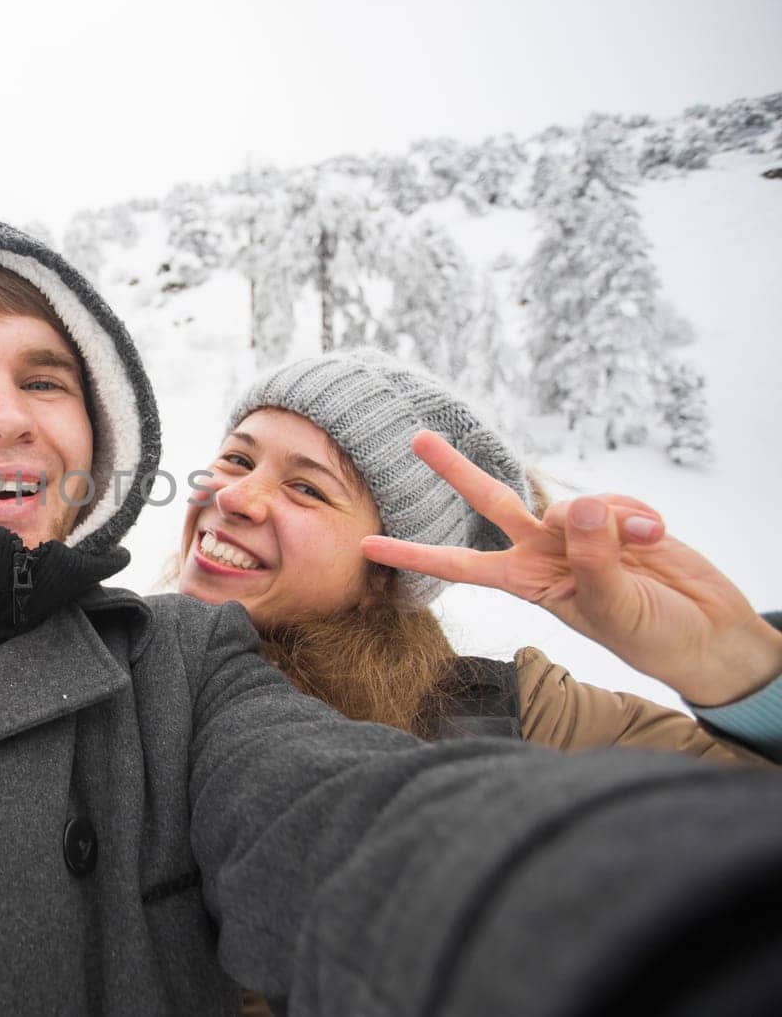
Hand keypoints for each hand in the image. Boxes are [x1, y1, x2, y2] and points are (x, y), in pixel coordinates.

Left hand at [360, 431, 781, 705]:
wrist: (705, 632)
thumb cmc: (651, 634)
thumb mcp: (611, 606)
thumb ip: (592, 557)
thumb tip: (572, 505)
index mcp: (527, 583)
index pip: (460, 565)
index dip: (415, 554)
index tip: (365, 546)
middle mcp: (544, 552)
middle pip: (491, 501)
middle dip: (455, 470)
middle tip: (416, 439)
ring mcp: (579, 532)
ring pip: (573, 502)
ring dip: (611, 517)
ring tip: (648, 544)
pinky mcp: (617, 518)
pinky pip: (615, 501)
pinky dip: (638, 514)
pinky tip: (657, 534)